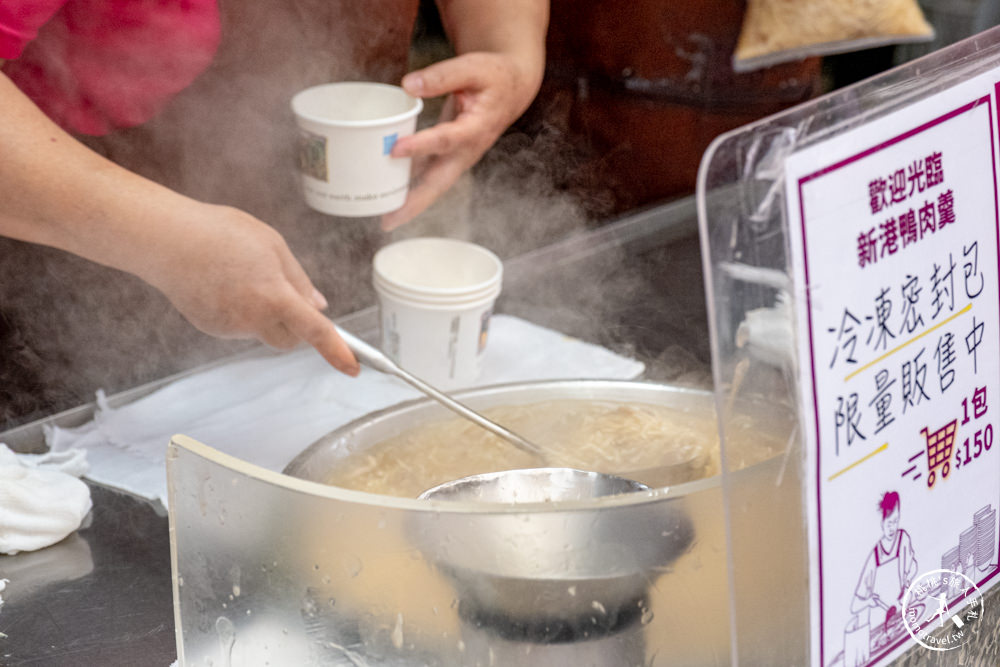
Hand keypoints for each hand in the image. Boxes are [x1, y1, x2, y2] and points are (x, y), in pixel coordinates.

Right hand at [140, 203, 359, 375]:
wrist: (165, 239)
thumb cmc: (220, 233)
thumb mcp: (272, 244)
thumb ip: (299, 279)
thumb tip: (318, 306)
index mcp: (275, 297)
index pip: (316, 331)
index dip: (338, 352)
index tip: (353, 369)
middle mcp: (253, 319)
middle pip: (289, 340)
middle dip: (295, 327)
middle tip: (281, 292)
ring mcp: (228, 328)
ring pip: (261, 331)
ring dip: (263, 314)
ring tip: (239, 275)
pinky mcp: (209, 327)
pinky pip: (236, 326)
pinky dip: (238, 311)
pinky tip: (221, 283)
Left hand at [380, 50, 541, 229]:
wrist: (512, 89)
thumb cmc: (493, 76)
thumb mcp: (473, 67)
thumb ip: (442, 75)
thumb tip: (408, 85)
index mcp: (477, 128)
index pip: (446, 140)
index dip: (421, 146)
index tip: (395, 149)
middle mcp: (468, 150)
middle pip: (440, 183)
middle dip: (414, 203)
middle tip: (389, 219)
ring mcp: (460, 158)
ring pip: (434, 186)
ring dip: (410, 203)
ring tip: (384, 218)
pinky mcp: (451, 158)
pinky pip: (429, 177)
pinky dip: (409, 186)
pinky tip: (387, 192)